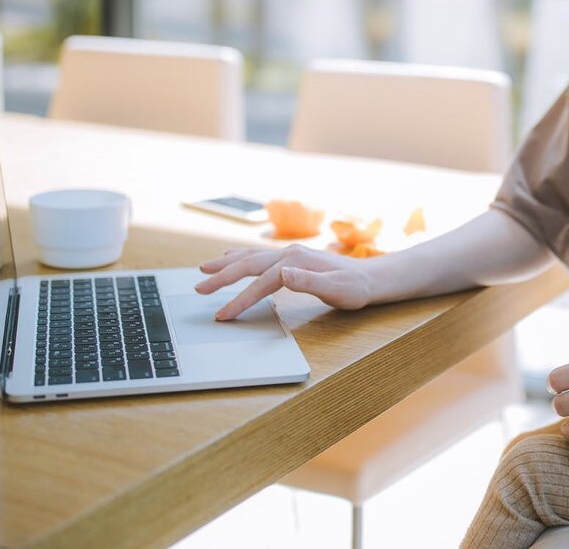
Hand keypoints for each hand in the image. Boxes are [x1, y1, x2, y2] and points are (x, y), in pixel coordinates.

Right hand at [195, 243, 372, 319]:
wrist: (370, 278)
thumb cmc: (354, 288)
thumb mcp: (336, 289)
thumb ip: (309, 282)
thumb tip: (283, 273)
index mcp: (296, 261)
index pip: (262, 282)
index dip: (241, 299)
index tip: (224, 315)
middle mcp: (289, 253)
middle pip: (248, 264)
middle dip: (222, 277)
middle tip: (199, 289)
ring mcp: (288, 253)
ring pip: (250, 257)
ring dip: (226, 264)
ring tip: (203, 270)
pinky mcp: (290, 258)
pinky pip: (258, 256)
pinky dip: (239, 257)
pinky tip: (229, 258)